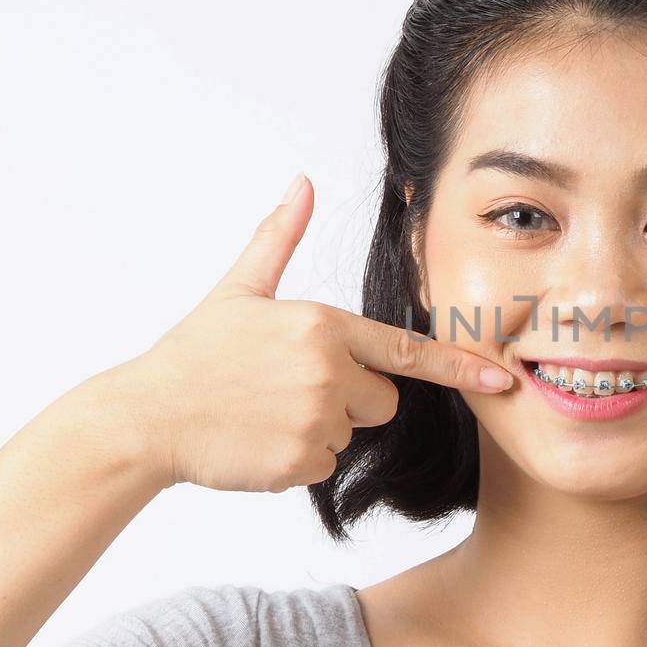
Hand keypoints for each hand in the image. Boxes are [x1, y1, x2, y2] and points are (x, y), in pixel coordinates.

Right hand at [97, 173, 514, 493]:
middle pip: (383, 400)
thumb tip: (301, 183)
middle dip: (351, 398)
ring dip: (321, 428)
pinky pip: (326, 463)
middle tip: (289, 389)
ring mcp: (317, 420)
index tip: (499, 379)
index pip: (406, 349)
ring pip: (353, 433)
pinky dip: (298, 459)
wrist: (147, 417)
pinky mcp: (301, 462)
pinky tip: (259, 440)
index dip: (457, 366)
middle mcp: (328, 371)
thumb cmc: (194, 354)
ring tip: (267, 411)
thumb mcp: (239, 290)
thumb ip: (279, 238)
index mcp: (322, 325)